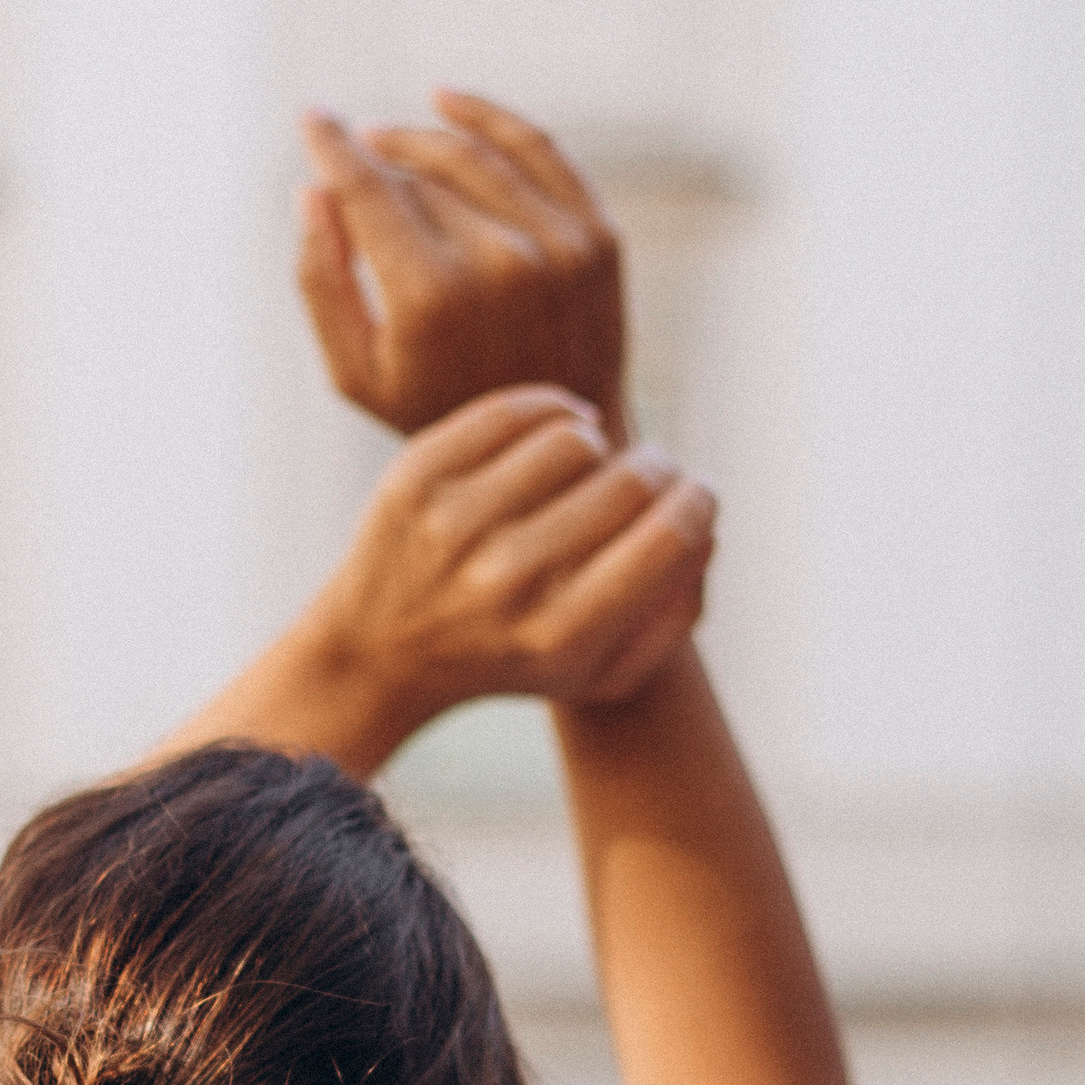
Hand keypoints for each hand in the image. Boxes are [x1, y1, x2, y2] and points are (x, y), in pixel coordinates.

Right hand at [297, 92, 627, 443]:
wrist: (561, 451)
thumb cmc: (441, 414)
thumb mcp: (358, 373)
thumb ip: (320, 283)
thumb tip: (312, 190)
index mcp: (433, 298)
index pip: (368, 189)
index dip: (331, 146)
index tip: (308, 115)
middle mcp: (499, 262)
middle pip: (415, 178)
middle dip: (375, 165)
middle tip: (349, 163)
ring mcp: (557, 245)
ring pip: (469, 156)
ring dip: (420, 139)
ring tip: (387, 140)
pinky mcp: (596, 236)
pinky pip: (536, 148)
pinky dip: (488, 118)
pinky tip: (446, 102)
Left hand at [300, 385, 712, 747]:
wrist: (377, 655)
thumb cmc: (509, 660)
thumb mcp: (596, 674)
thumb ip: (671, 617)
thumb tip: (707, 531)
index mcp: (561, 635)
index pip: (670, 537)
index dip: (699, 504)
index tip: (696, 497)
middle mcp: (509, 579)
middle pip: (630, 482)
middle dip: (659, 470)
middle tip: (654, 474)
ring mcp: (457, 523)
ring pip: (577, 439)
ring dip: (600, 447)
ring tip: (594, 468)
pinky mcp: (418, 475)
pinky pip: (516, 410)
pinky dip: (554, 411)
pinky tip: (562, 433)